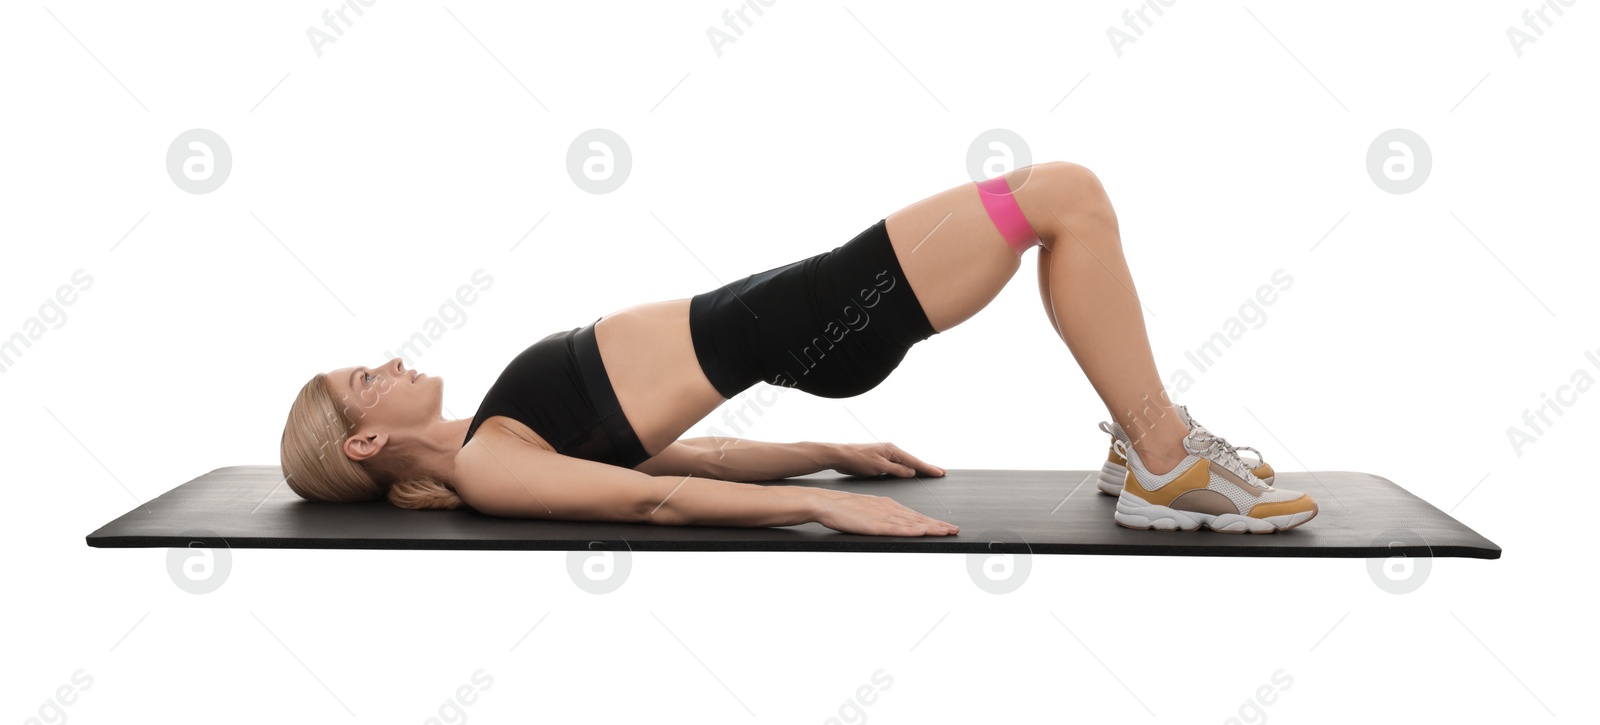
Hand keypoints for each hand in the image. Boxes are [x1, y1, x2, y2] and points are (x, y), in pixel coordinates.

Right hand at [811, 489, 957, 536]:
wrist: (827, 503)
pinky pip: (897, 528)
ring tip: (947, 532)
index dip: (933, 522)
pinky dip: (911, 530)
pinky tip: (922, 532)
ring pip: (913, 524)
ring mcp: (884, 517)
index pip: (915, 516)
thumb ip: (882, 516)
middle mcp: (890, 510)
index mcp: (889, 506)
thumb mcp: (868, 510)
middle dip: (938, 525)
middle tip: (955, 530)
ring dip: (931, 528)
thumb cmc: (845, 509)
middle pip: (919, 519)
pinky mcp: (875, 525)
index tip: (946, 527)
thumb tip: (892, 523)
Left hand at [828, 441, 945, 477]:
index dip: (928, 468)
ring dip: (917, 468)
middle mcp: (891, 451)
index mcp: (893, 450)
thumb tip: (912, 471)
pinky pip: (897, 466)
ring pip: (905, 464)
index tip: (940, 472)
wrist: (840, 456)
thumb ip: (896, 470)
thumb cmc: (857, 460)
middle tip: (941, 472)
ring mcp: (886, 455)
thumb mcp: (879, 467)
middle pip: (913, 461)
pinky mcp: (880, 461)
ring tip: (929, 473)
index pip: (915, 461)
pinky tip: (909, 474)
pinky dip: (906, 470)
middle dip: (926, 467)